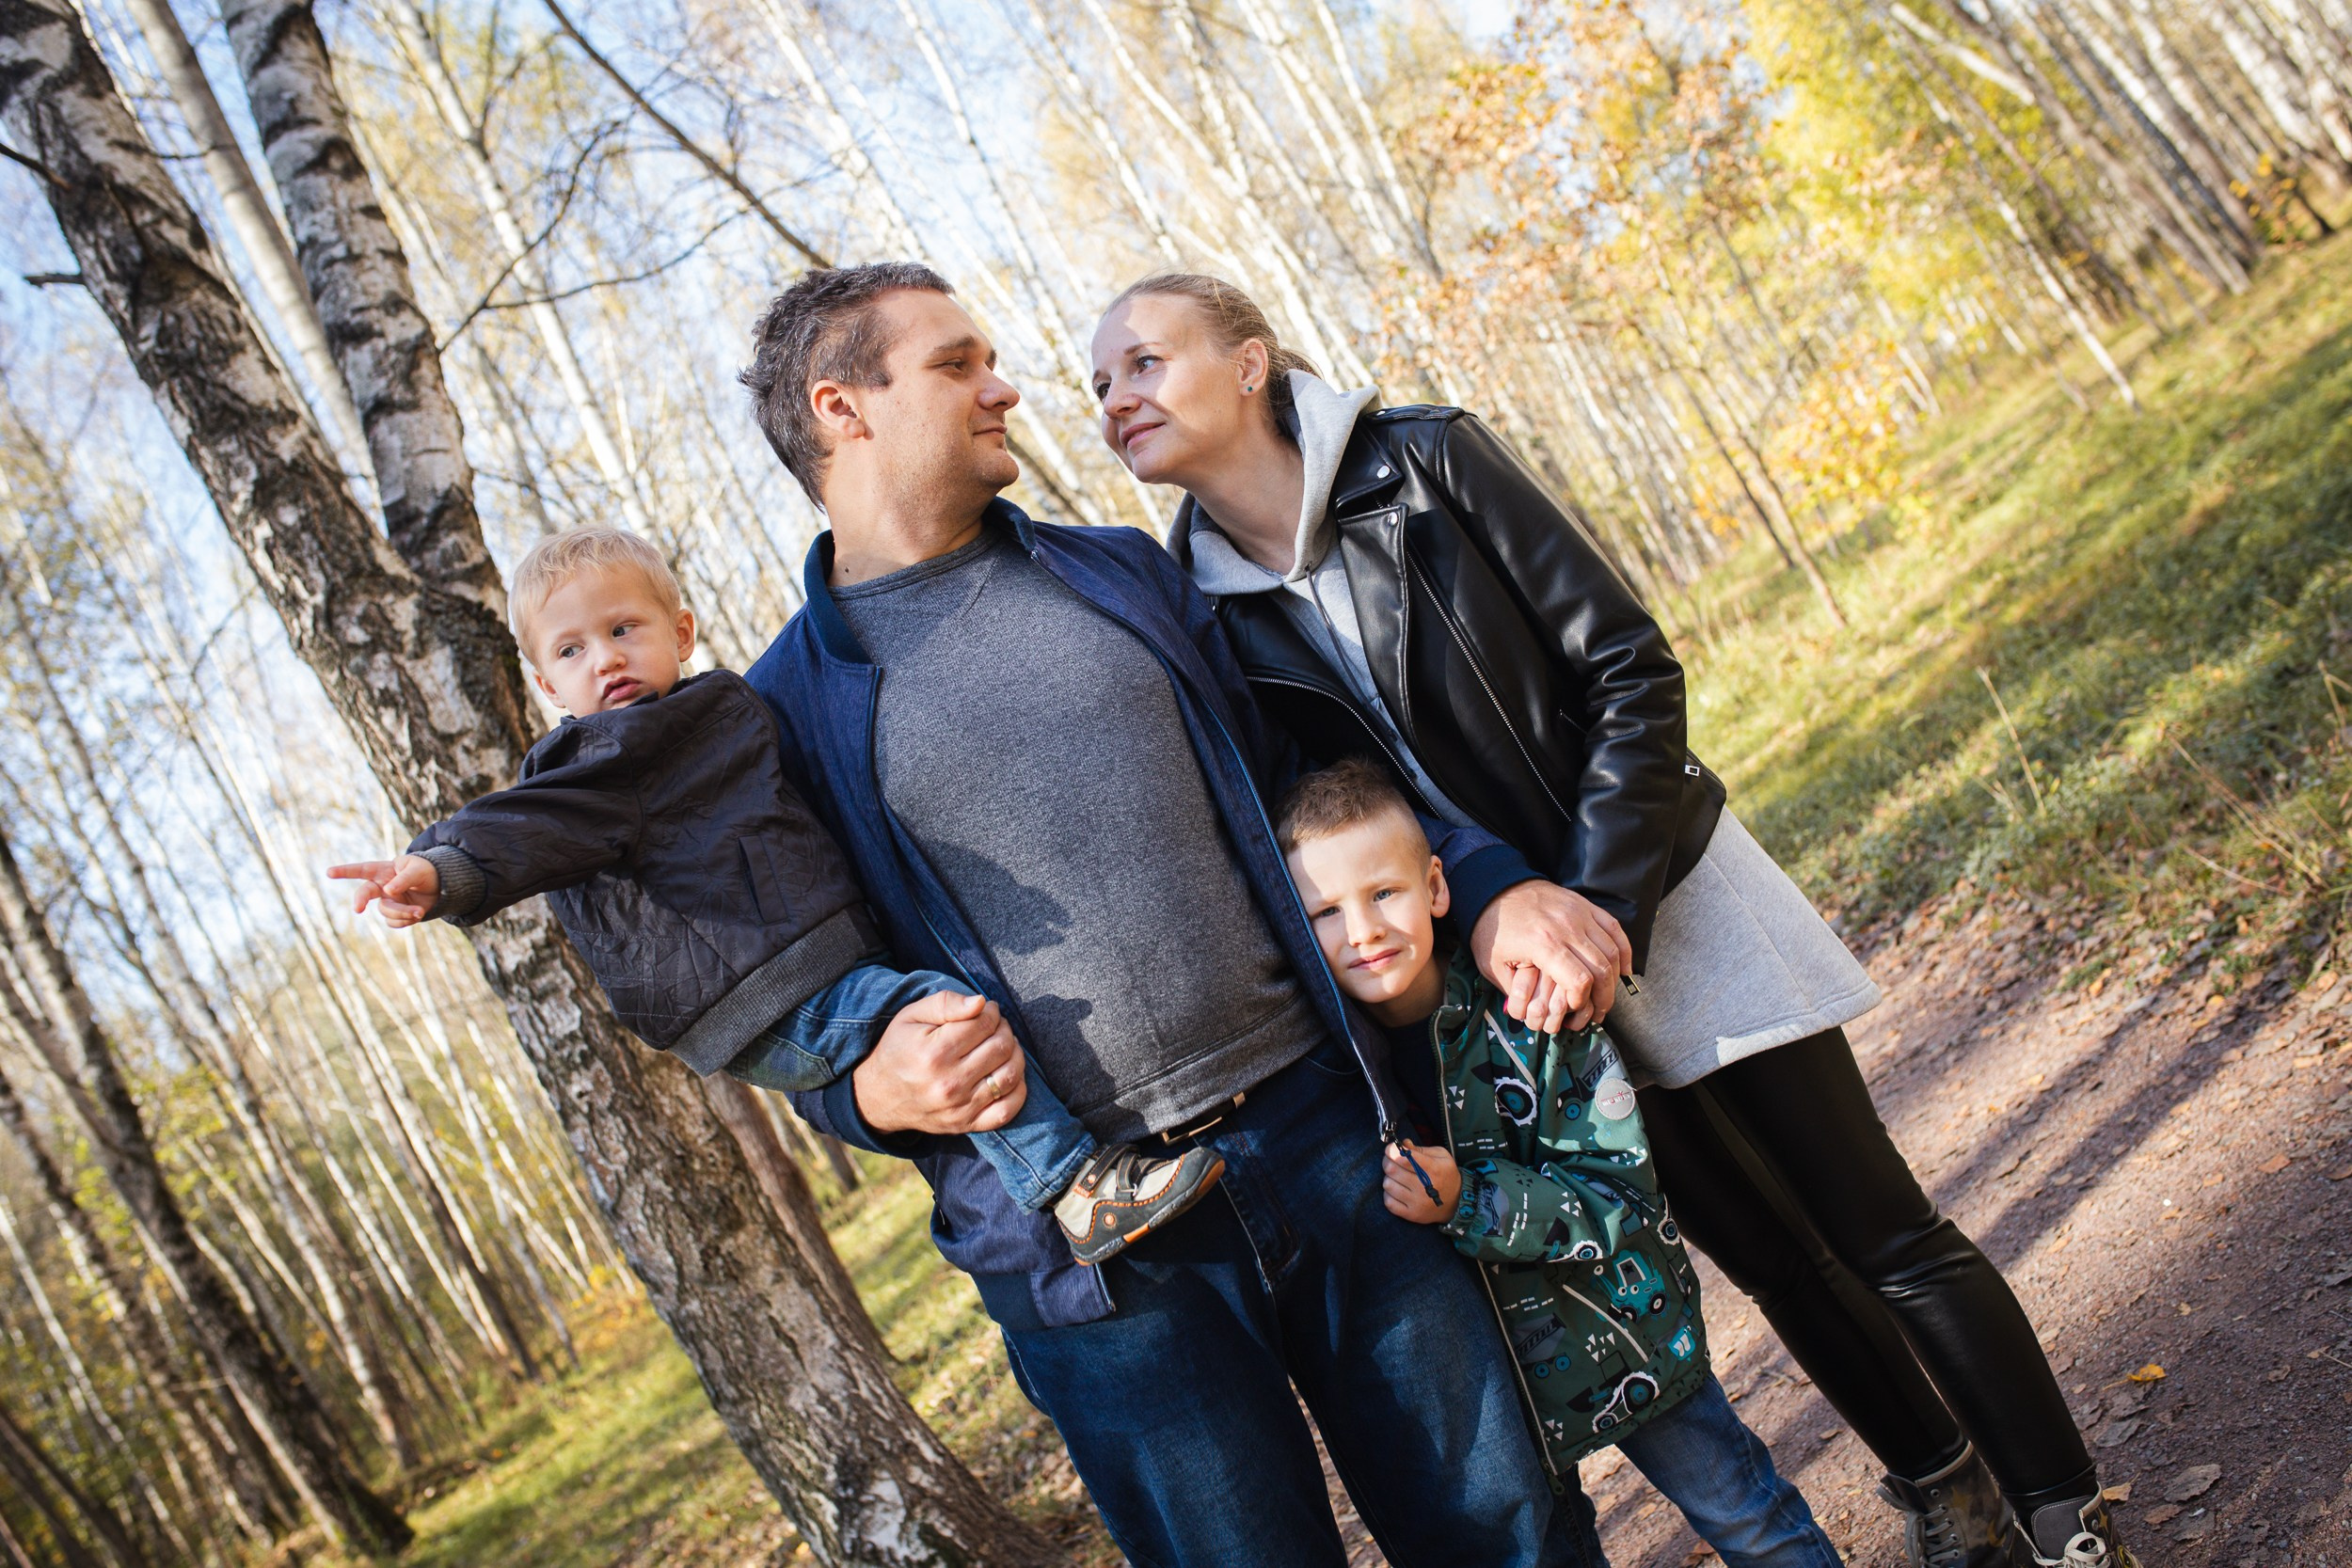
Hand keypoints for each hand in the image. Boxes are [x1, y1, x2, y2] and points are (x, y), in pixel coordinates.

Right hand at [328, 855, 440, 928]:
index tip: (329, 872)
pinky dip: (406, 920)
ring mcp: (388, 901)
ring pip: (386, 912)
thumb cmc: (427, 872)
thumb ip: (403, 879)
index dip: (345, 871)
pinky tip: (418, 913)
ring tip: (419, 911)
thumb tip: (388, 891)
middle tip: (357, 909)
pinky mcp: (395, 914)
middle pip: (365, 893)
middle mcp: (382, 887)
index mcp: (384, 871)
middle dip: (360, 901)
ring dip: (402, 913)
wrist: (441, 887)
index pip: (363, 870)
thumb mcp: (418, 870)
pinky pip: (394, 922)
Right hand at [853, 990, 1028, 1135]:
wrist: (879, 1096)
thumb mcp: (911, 1016)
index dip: (992, 1011)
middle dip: (1005, 1029)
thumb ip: (947, 1003)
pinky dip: (1018, 1090)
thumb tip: (982, 1002)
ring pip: (1009, 1075)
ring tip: (1004, 1046)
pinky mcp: (966, 1124)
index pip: (984, 1024)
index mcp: (934, 1052)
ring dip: (1015, 1054)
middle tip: (996, 1026)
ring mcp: (959, 1107)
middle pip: (1001, 1047)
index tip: (987, 1010)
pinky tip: (1008, 1073)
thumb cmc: (899, 1049)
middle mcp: (948, 1083)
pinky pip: (1007, 1111)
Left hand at [1382, 1142, 1460, 1224]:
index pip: (1403, 1157)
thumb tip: (1403, 1144)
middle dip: (1388, 1161)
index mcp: (1433, 1169)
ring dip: (1389, 1178)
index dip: (1391, 1150)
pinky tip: (1397, 1190)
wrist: (1457, 1203)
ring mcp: (1417, 1203)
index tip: (1391, 1149)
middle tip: (1392, 1161)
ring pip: (1388, 1185)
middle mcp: (1424, 1187)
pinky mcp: (1412, 1214)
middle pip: (1392, 1170)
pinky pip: (1389, 1202)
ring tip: (1397, 1177)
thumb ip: (1420, 1148)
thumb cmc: (1446, 1175)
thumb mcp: (1441, 1156)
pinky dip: (1389, 1194)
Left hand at [1468, 880, 1632, 1034]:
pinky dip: (1623, 950)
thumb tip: (1533, 1015)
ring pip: (1612, 950)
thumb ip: (1516, 992)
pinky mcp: (1584, 905)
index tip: (1575, 1008)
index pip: (1579, 980)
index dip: (1582, 1001)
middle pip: (1601, 968)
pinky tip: (1623, 969)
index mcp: (1543, 943)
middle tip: (1599, 1013)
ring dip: (1615, 977)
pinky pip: (1613, 928)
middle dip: (1604, 997)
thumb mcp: (1492, 965)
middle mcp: (1567, 927)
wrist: (1492, 887)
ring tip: (1608, 996)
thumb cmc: (1491, 929)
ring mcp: (1578, 913)